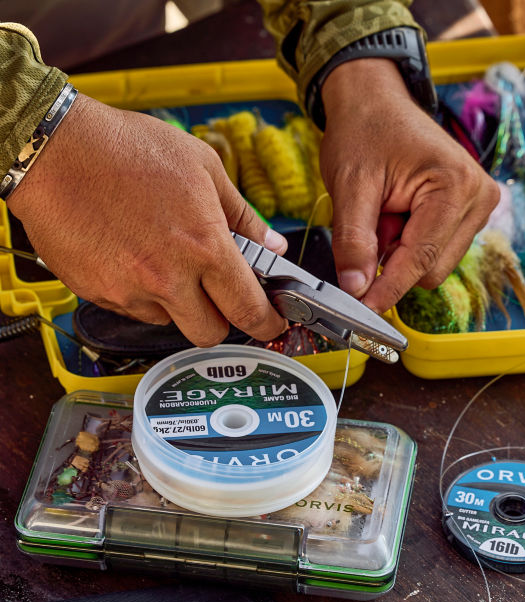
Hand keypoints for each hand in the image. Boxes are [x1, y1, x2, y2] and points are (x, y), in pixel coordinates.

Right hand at [7, 93, 287, 345]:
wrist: (55, 151)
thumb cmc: (127, 148)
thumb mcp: (203, 167)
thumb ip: (243, 215)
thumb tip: (272, 245)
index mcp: (204, 245)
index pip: (248, 309)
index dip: (267, 324)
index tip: (271, 324)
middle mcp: (168, 277)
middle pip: (210, 334)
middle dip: (220, 319)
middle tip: (217, 295)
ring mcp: (130, 291)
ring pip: (169, 322)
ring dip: (176, 303)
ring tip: (161, 256)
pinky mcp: (100, 294)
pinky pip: (133, 309)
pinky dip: (140, 293)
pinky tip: (131, 255)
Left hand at [320, 59, 499, 313]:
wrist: (374, 102)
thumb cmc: (363, 132)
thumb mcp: (349, 187)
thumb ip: (352, 241)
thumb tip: (355, 287)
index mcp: (454, 186)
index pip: (420, 260)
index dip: (387, 289)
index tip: (362, 309)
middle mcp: (477, 198)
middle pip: (430, 270)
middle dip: (391, 261)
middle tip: (369, 224)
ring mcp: (476, 206)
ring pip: (431, 265)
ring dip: (398, 252)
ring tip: (383, 213)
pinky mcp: (466, 213)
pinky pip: (433, 251)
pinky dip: (405, 244)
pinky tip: (395, 215)